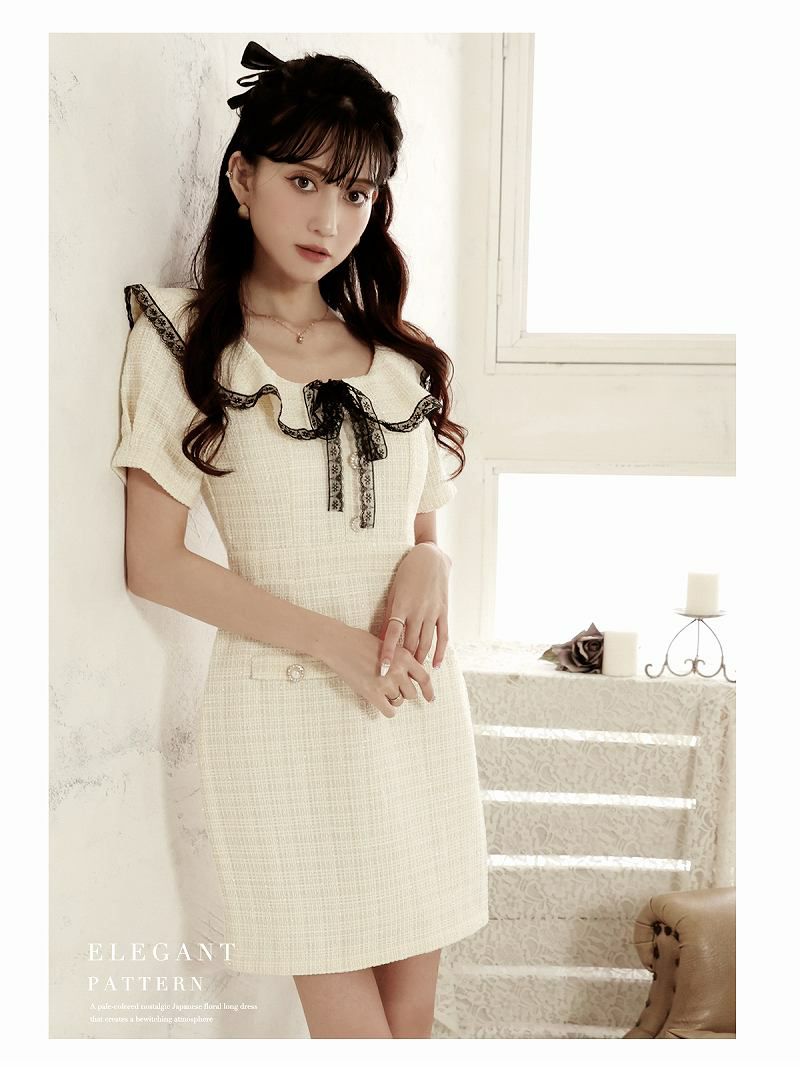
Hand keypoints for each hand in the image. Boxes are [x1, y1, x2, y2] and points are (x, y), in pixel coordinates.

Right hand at [319, 622, 434, 718]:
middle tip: (389, 686)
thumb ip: (401, 661)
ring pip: (399, 702)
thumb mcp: (388, 646)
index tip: (431, 699)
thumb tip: (411, 680)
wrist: (339, 644)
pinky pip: (389, 711)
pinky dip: (386, 709)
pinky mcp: (372, 693)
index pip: (424, 678)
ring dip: (391, 699)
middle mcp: (398, 670)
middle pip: (411, 693)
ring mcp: (385, 682)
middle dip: (403, 693)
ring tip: (378, 687)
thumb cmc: (361, 643)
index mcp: (404, 656)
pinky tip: (378, 702)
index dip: (429, 691)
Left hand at [379, 542, 450, 677]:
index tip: (384, 669)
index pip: (393, 634)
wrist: (430, 557)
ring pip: (426, 642)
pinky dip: (440, 652)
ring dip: (420, 659)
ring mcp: (433, 612)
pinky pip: (443, 636)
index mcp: (402, 605)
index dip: (388, 652)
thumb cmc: (407, 574)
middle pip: (411, 642)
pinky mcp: (444, 611)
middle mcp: (418, 610)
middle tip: (398, 677)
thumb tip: (382, 638)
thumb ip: (390, 616)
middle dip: (405, 661)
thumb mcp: (394, 592)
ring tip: (414, 674)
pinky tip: (436, 665)